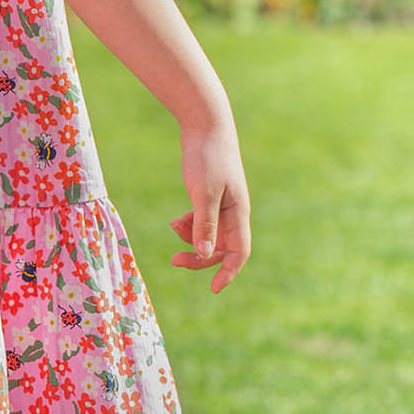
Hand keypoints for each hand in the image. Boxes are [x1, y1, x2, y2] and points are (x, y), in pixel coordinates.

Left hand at [169, 118, 251, 293]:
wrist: (206, 124)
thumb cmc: (208, 157)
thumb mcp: (204, 192)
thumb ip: (204, 223)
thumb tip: (204, 254)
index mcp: (238, 213)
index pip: (239, 252)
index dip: (228, 272)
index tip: (213, 289)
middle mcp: (234, 212)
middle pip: (221, 248)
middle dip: (200, 257)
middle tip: (174, 260)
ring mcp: (223, 204)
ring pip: (210, 235)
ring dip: (192, 239)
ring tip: (174, 227)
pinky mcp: (210, 195)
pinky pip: (203, 221)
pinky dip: (190, 225)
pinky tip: (176, 222)